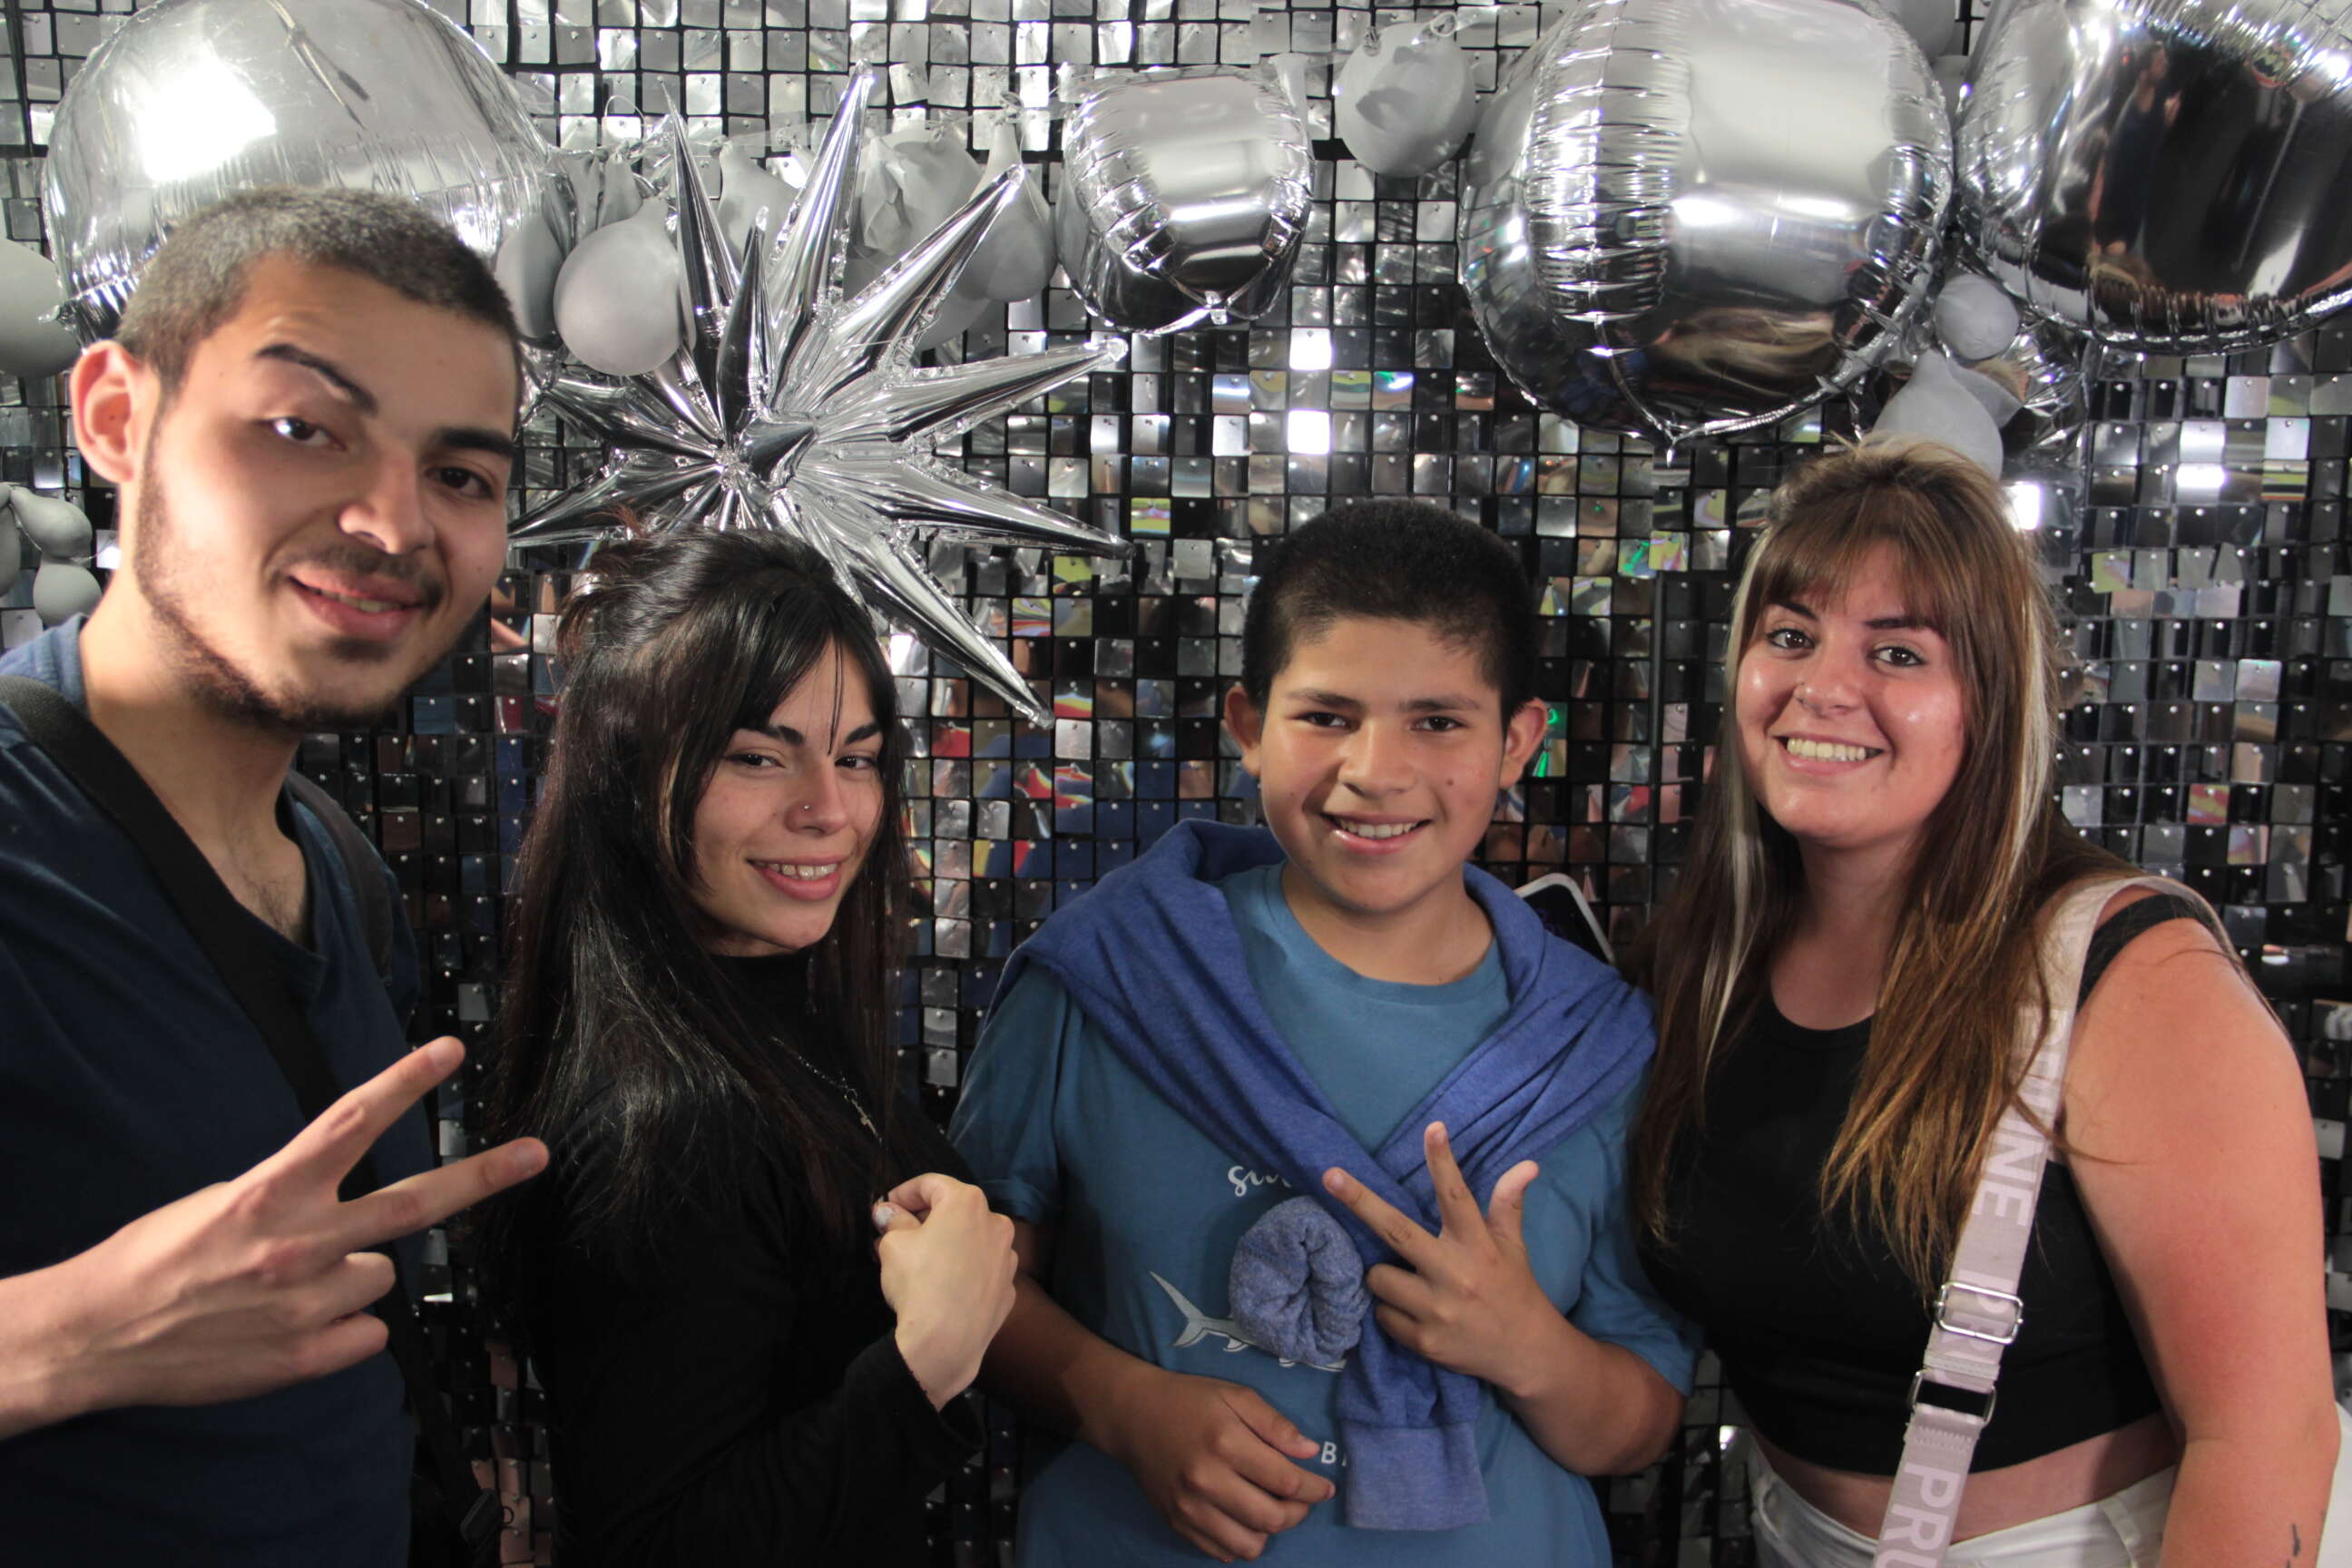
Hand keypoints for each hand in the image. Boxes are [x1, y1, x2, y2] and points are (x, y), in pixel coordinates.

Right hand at [22, 1038, 546, 1432]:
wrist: (97, 1337)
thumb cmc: (157, 1260)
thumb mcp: (222, 1202)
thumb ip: (295, 1196)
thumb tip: (351, 1210)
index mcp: (270, 1192)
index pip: (350, 1124)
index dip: (405, 1084)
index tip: (450, 1052)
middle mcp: (298, 1244)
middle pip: (413, 1205)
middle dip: (482, 1176)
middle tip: (535, 1154)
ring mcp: (309, 1303)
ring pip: (379, 1275)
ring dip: (350, 1277)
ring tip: (285, 1287)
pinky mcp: (309, 1356)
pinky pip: (367, 1332)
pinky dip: (341, 1328)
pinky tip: (289, 1328)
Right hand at [874, 1173, 1016, 1407]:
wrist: (947, 1342)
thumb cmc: (918, 1282)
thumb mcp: (893, 1245)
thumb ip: (893, 1222)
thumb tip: (888, 1212)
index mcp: (968, 1203)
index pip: (932, 1184)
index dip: (905, 1193)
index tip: (887, 1208)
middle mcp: (996, 1223)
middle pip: (956, 1211)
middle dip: (926, 1220)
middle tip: (898, 1235)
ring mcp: (1007, 1258)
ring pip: (972, 1241)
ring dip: (948, 1245)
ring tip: (921, 1264)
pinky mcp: (1009, 1289)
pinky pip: (981, 1271)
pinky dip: (964, 1272)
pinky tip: (944, 1288)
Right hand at [1104, 1367, 1333, 1561]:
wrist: (1132, 1415)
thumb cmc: (1189, 1400)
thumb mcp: (1235, 1396)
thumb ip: (1275, 1425)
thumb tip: (1310, 1452)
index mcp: (1225, 1443)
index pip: (1286, 1481)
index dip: (1314, 1489)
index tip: (1325, 1487)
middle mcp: (1206, 1481)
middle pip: (1271, 1518)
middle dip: (1299, 1513)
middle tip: (1301, 1499)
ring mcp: (1189, 1508)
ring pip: (1248, 1545)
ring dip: (1269, 1532)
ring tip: (1271, 1510)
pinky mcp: (1177, 1523)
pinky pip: (1221, 1552)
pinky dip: (1240, 1541)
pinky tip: (1242, 1517)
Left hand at [1321, 1122, 1552, 1392]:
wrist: (1525, 1354)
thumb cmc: (1513, 1290)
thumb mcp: (1514, 1246)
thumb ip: (1509, 1204)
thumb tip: (1528, 1164)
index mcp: (1478, 1246)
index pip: (1457, 1196)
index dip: (1443, 1161)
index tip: (1433, 1127)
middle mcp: (1455, 1274)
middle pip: (1396, 1230)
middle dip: (1360, 1201)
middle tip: (1329, 1175)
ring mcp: (1436, 1309)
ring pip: (1379, 1277)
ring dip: (1384, 1275)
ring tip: (1412, 1282)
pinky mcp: (1423, 1340)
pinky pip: (1383, 1314)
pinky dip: (1392, 1309)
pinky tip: (1416, 1312)